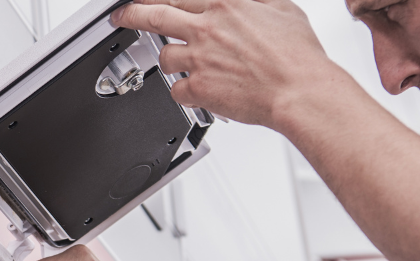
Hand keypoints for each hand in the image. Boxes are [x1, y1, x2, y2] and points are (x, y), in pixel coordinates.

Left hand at [112, 0, 330, 128]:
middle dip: (131, 15)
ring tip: (180, 65)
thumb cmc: (297, 56)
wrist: (299, 90)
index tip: (146, 0)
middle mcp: (207, 29)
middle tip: (120, 17)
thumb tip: (249, 1)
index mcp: (226, 5)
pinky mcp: (200, 88)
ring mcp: (200, 59)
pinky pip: (176, 90)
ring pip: (164, 57)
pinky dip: (183, 92)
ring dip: (169, 61)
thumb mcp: (282, 8)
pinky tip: (194, 92)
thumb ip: (256, 1)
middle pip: (155, 16)